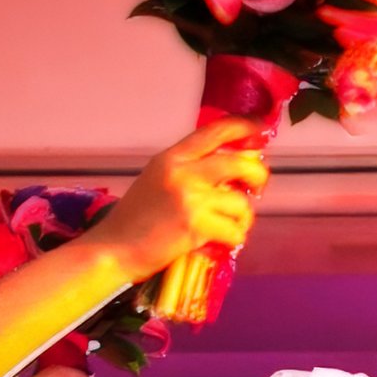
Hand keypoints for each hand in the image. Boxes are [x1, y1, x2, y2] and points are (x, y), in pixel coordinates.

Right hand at [93, 120, 270, 280]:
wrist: (114, 249)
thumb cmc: (133, 221)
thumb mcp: (156, 181)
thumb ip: (187, 172)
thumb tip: (228, 173)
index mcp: (172, 157)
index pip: (214, 132)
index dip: (243, 126)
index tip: (261, 128)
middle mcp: (183, 172)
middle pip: (239, 164)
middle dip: (257, 176)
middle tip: (257, 188)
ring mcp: (190, 198)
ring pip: (240, 203)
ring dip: (243, 218)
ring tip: (232, 226)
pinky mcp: (196, 226)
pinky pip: (235, 231)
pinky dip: (234, 239)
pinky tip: (223, 242)